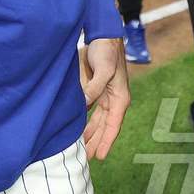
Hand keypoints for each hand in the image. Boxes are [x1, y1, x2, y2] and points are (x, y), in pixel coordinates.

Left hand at [79, 37, 129, 159]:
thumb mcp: (104, 69)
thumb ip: (94, 87)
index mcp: (119, 99)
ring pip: (95, 120)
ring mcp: (102, 96)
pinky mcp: (92, 89)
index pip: (112, 126)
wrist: (101, 35)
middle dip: (94, 142)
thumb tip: (84, 103)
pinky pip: (88, 109)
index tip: (99, 157)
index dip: (105, 142)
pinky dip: (82, 120)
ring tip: (78, 148)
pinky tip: (74, 128)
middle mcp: (112, 100)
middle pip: (103, 127)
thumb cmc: (107, 51)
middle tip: (84, 158)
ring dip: (88, 133)